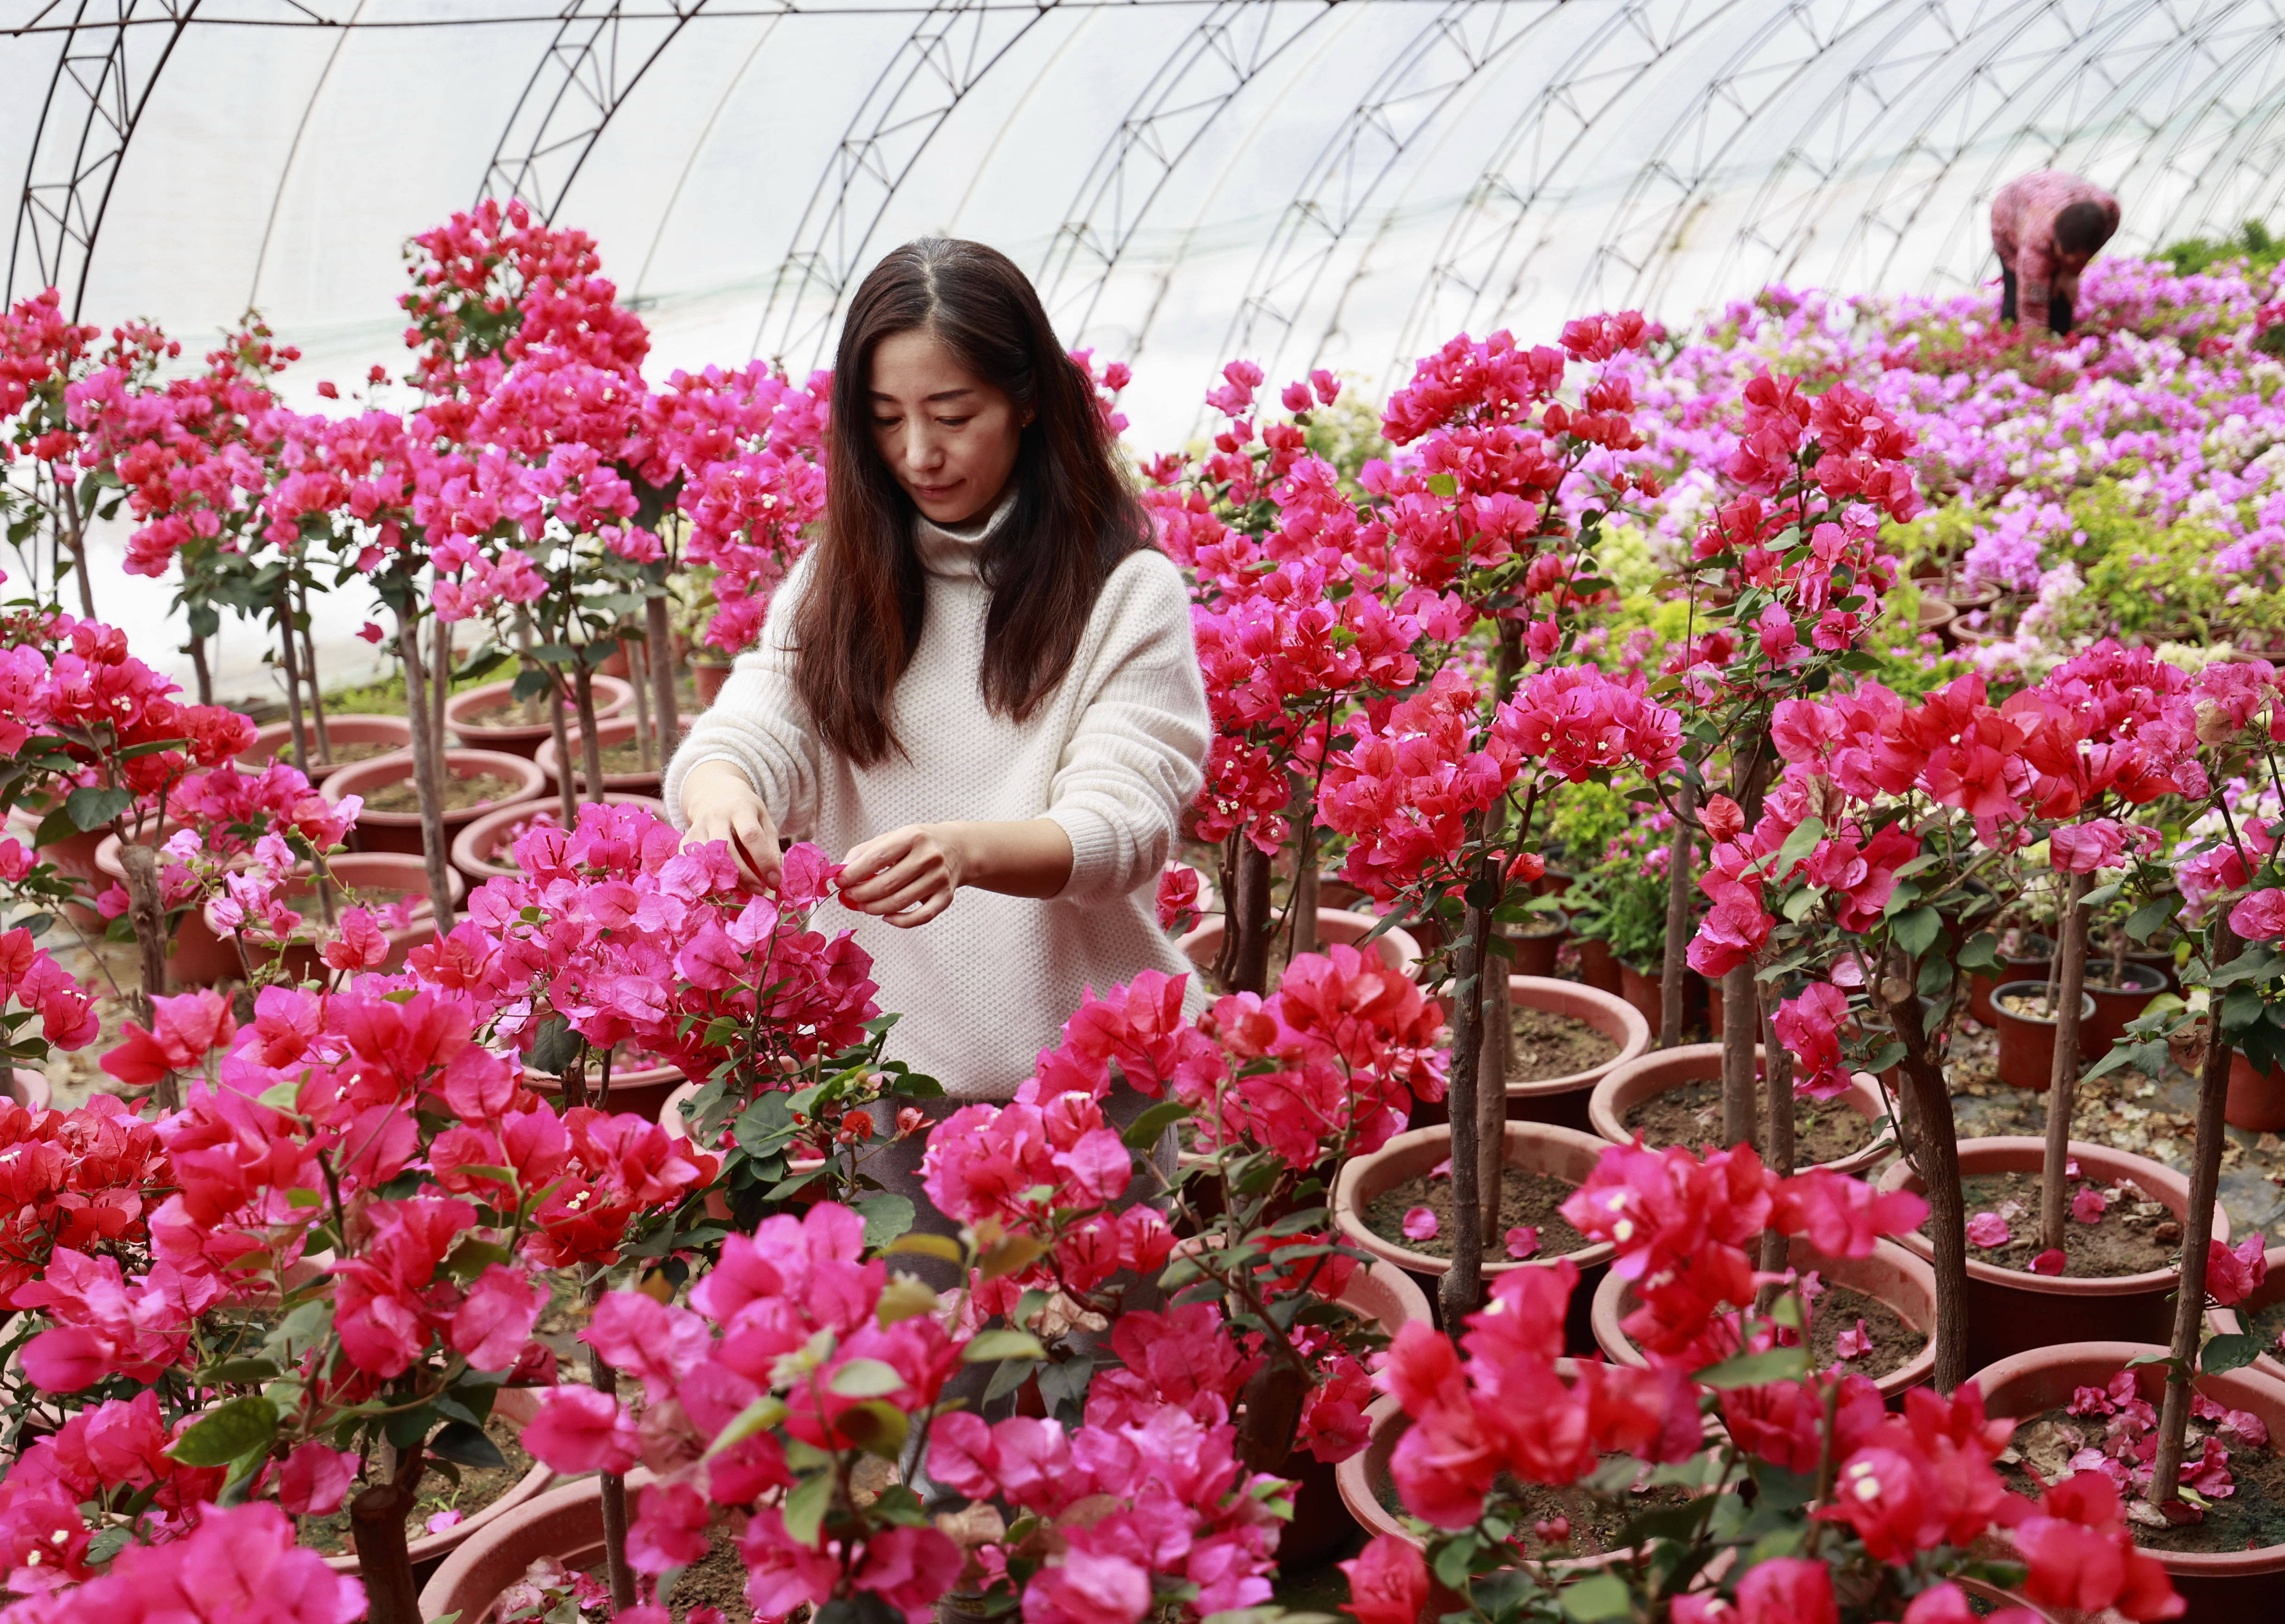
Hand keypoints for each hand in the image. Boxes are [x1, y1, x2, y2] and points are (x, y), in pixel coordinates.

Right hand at [681, 759, 782, 888]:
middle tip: (758, 890)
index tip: (774, 881)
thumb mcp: (765, 821)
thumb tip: (774, 877)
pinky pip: (691, 865)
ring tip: (741, 889)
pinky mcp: (685, 841)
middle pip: (725, 850)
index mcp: (739, 809)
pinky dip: (704, 880)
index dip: (763, 860)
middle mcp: (715, 817)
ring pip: (706, 860)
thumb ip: (771, 847)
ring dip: (724, 881)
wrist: (716, 796)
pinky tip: (719, 887)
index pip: (751, 835)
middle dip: (743, 875)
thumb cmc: (746, 813)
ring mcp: (697, 828)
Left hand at [839, 823, 966, 927]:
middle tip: (848, 897)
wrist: (958, 848)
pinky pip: (921, 917)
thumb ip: (866, 851)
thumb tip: (841, 871)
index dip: (854, 873)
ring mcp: (939, 878)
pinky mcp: (946, 897)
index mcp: (913, 837)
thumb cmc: (920, 843)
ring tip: (862, 906)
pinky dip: (900, 921)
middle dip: (861, 894)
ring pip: (900, 902)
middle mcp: (929, 857)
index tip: (840, 881)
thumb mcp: (894, 837)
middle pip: (887, 883)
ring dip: (874, 908)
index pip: (877, 858)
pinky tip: (886, 917)